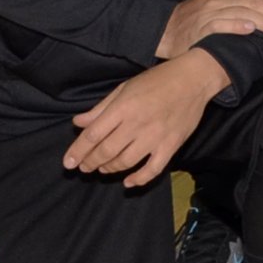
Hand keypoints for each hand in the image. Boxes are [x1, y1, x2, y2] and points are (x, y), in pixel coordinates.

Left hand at [64, 52, 224, 182]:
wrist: (194, 79)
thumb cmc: (157, 80)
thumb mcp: (124, 88)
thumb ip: (101, 108)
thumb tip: (78, 123)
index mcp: (122, 108)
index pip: (92, 135)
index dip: (77, 151)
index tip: (68, 163)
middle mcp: (136, 124)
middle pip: (106, 151)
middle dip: (90, 162)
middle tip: (84, 167)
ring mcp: (155, 136)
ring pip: (125, 161)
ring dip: (110, 168)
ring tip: (103, 169)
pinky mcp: (171, 145)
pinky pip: (153, 168)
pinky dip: (139, 179)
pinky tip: (128, 182)